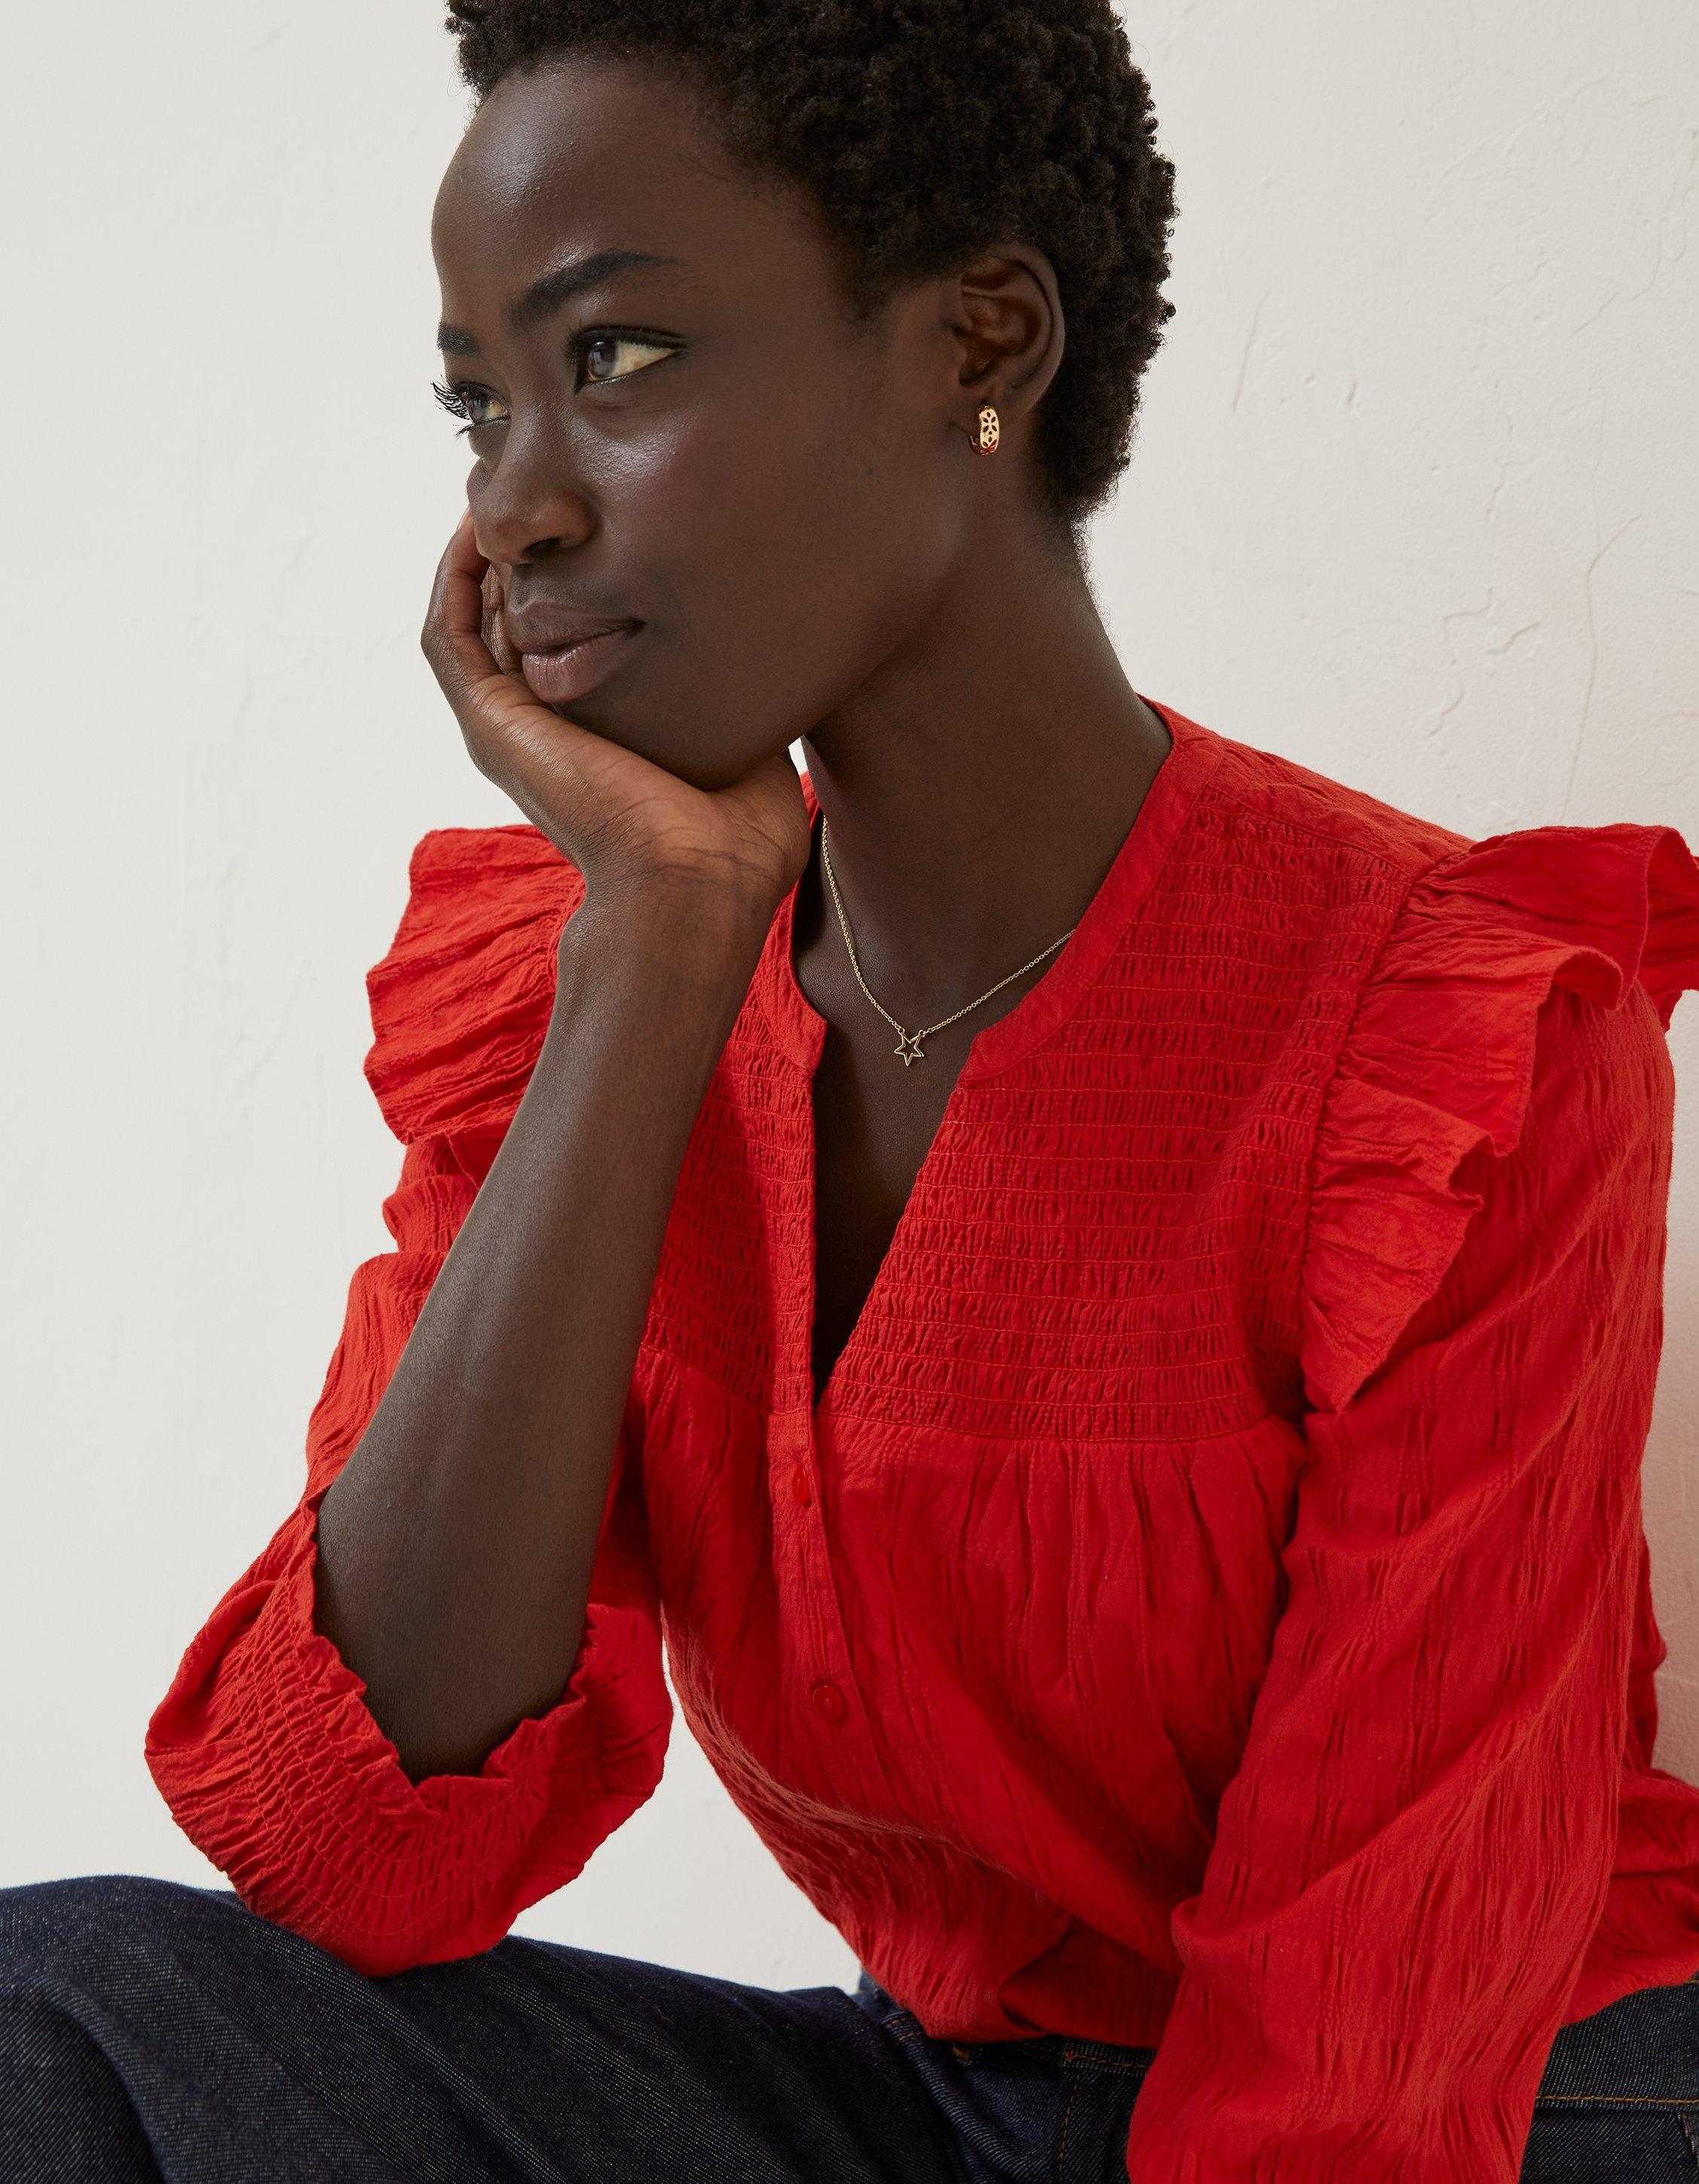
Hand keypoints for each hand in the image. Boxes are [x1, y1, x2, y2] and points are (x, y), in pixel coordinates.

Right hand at [421, 510, 809, 922]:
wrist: (697, 884)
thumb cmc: (736, 843)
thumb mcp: (749, 743)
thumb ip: (741, 689)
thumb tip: (778, 637)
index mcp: (598, 736)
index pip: (566, 640)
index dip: (574, 577)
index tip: (604, 517)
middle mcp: (544, 730)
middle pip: (512, 617)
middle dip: (522, 548)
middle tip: (543, 480)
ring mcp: (510, 727)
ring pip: (470, 617)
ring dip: (479, 551)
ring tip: (498, 482)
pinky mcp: (490, 722)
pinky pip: (448, 633)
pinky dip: (456, 576)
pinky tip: (479, 525)